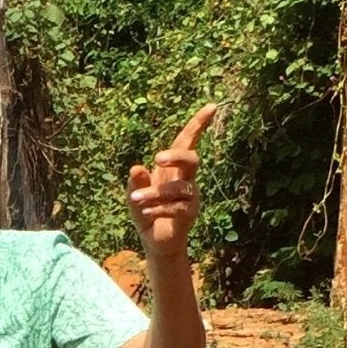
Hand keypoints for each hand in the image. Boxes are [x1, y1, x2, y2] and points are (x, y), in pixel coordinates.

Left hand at [128, 104, 218, 252]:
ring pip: (179, 189)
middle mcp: (186, 180)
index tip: (211, 106)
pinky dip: (158, 209)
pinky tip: (145, 213)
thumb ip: (137, 182)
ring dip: (155, 193)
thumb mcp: (135, 195)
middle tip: (158, 158)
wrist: (154, 241)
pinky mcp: (189, 215)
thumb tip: (137, 167)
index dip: (198, 124)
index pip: (187, 142)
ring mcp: (191, 197)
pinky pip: (177, 208)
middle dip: (177, 156)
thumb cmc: (146, 212)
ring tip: (135, 200)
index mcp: (173, 169)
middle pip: (192, 159)